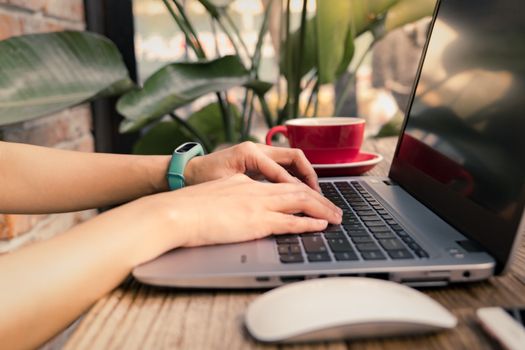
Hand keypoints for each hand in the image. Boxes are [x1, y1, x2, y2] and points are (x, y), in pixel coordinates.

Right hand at [142, 174, 341, 249]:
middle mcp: (256, 189)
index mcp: (245, 182)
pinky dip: (308, 223)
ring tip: (337, 216)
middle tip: (335, 208)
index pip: (280, 184)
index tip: (311, 198)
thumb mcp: (215, 195)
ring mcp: (258, 204)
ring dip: (322, 209)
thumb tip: (238, 207)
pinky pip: (290, 221)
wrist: (177, 211)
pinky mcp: (256, 221)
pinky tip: (321, 224)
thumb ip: (231, 197)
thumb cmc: (188, 207)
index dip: (300, 191)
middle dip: (319, 199)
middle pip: (296, 190)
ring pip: (299, 203)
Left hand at [183, 141, 320, 190]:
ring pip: (293, 160)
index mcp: (250, 152)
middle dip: (309, 176)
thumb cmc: (204, 177)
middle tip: (319, 196)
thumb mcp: (226, 183)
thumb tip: (274, 196)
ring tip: (315, 195)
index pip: (281, 170)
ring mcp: (261, 152)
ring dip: (305, 176)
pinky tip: (300, 192)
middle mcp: (258, 148)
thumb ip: (250, 187)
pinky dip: (296, 177)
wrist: (189, 171)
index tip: (308, 201)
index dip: (295, 187)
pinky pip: (285, 166)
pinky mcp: (260, 160)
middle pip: (295, 157)